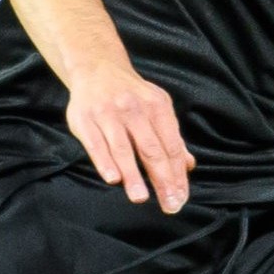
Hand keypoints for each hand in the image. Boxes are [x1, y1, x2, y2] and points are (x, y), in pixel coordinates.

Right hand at [65, 67, 193, 212]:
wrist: (97, 68)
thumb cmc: (131, 95)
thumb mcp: (157, 107)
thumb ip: (171, 137)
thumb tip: (189, 166)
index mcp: (156, 107)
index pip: (171, 146)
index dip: (177, 174)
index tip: (180, 197)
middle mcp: (133, 109)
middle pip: (151, 149)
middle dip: (162, 179)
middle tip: (168, 204)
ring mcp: (108, 113)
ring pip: (123, 148)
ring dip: (133, 174)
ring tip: (141, 197)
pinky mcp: (85, 119)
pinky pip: (96, 144)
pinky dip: (104, 161)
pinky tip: (113, 179)